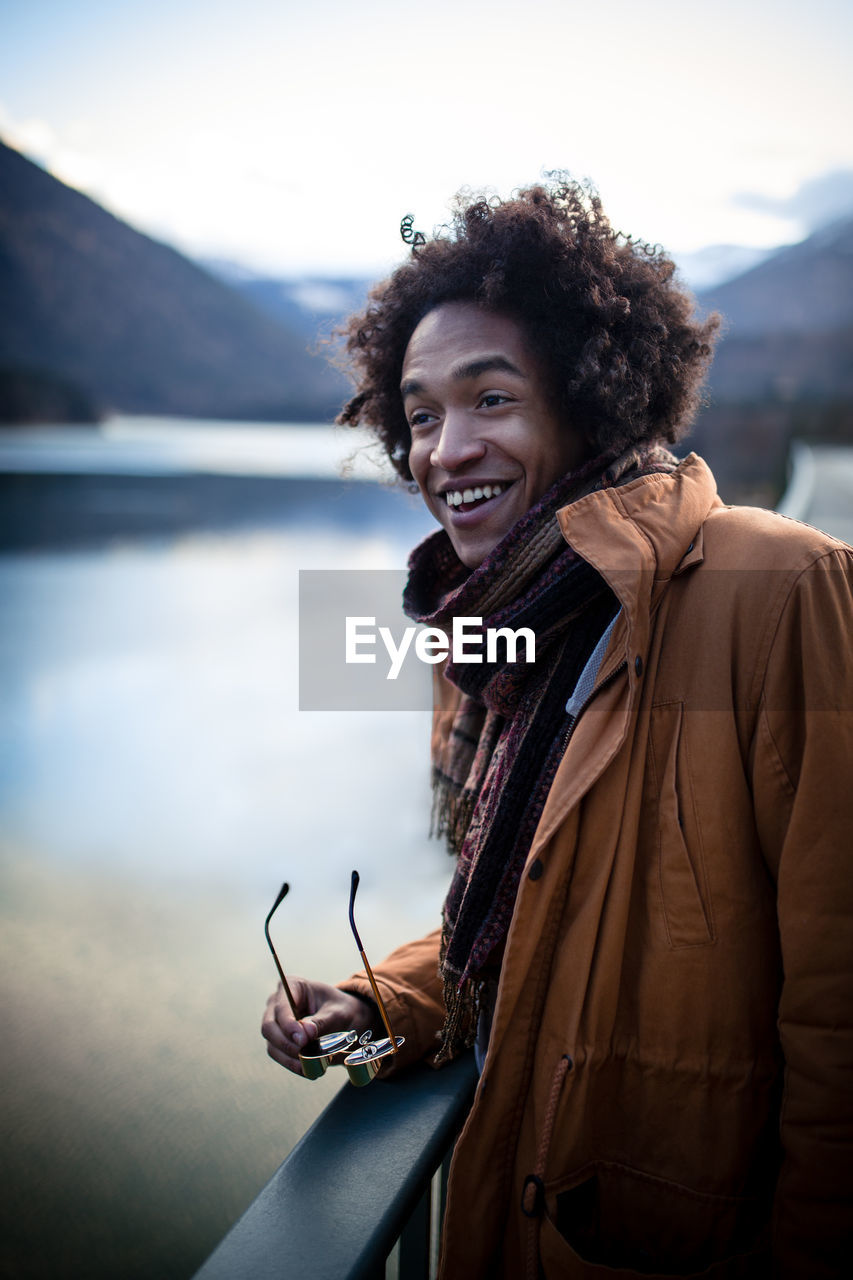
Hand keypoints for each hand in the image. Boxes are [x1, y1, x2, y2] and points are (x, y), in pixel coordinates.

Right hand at [261, 976, 375, 1075]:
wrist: (347, 1020)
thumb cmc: (342, 1010)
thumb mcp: (338, 1013)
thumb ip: (321, 1022)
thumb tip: (305, 1033)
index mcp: (292, 987)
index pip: (281, 1007)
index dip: (288, 1025)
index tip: (302, 1040)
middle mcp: (278, 1003)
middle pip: (269, 1027)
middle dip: (287, 1044)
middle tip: (305, 1055)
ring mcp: (276, 1023)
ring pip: (272, 1045)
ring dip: (289, 1058)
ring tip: (310, 1066)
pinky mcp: (279, 1041)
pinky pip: (279, 1055)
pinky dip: (292, 1064)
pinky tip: (307, 1069)